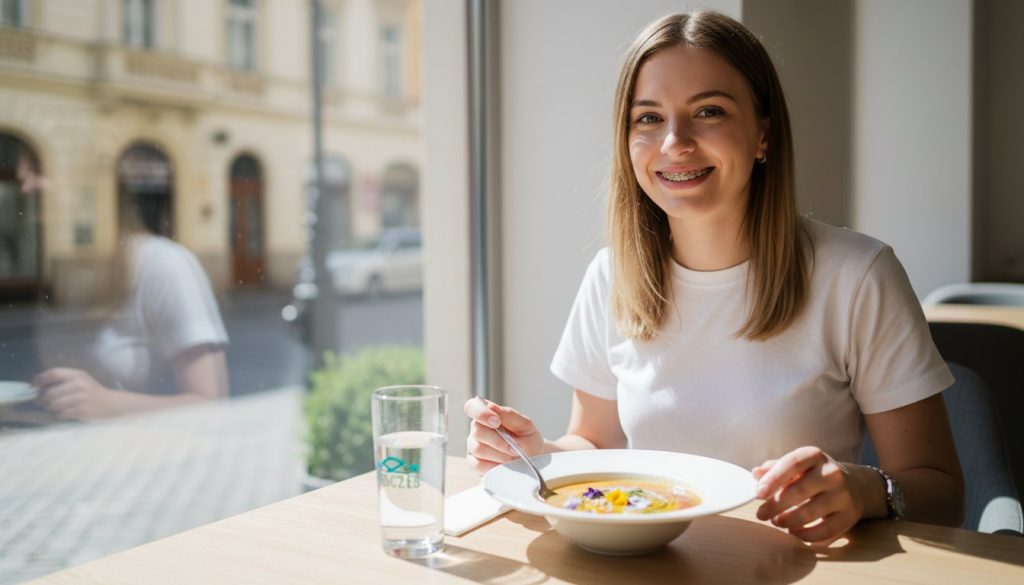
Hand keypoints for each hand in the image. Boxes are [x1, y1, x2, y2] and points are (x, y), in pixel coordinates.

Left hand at [33, 368, 121, 419]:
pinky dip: (59, 414)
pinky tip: (62, 413)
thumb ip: (63, 380)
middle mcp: (79, 384)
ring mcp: (81, 398)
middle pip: (51, 391)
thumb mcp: (81, 380)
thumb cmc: (92, 392)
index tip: (33, 385)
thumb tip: (39, 387)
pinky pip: (62, 413)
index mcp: (77, 375)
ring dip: (50, 407)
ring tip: (51, 407)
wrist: (111, 403)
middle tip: (40, 401)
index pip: (54, 373)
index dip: (40, 379)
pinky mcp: (81, 410)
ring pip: (54, 404)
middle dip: (42, 398)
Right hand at [463, 397, 544, 473]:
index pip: (472, 407)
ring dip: (500, 454)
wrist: (533, 461)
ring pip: (478, 449)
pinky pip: (478, 464)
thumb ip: (509, 415)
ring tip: (513, 456)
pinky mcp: (474, 464)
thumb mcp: (525, 425)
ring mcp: (473, 447)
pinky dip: (494, 465)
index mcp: (487, 415)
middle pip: (477, 431)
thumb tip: (491, 407)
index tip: (496, 421)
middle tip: (515, 447)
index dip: (481, 413)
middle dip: (499, 440)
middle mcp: (477, 430)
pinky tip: (504, 465)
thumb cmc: (527, 440)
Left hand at [752, 446, 871, 542]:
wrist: (855, 485)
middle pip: (799, 490)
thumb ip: (775, 468)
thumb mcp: (797, 465)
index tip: (758, 493)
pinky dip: (806, 534)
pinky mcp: (849, 516)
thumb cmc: (815, 475)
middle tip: (761, 514)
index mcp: (814, 456)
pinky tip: (794, 532)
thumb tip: (756, 473)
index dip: (773, 478)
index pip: (792, 464)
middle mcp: (832, 473)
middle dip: (776, 505)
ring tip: (776, 521)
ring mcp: (843, 495)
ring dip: (788, 520)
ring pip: (811, 512)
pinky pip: (826, 530)